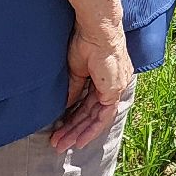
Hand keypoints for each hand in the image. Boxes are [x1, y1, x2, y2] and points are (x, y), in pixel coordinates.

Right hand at [51, 21, 132, 151]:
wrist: (95, 31)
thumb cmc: (85, 42)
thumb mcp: (76, 72)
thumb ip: (74, 90)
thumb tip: (67, 107)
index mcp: (106, 78)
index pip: (89, 104)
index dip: (74, 118)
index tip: (61, 129)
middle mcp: (114, 84)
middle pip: (92, 114)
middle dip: (73, 130)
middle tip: (58, 143)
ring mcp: (116, 88)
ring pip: (97, 118)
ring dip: (79, 132)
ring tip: (62, 144)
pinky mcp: (115, 90)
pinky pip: (104, 115)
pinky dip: (92, 128)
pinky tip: (79, 139)